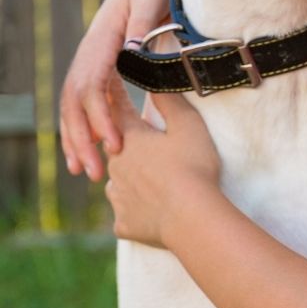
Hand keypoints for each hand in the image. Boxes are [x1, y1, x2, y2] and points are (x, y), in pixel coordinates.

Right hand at [60, 0, 175, 181]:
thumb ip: (143, 22)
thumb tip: (130, 51)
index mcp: (104, 39)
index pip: (93, 86)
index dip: (100, 118)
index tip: (114, 146)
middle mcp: (94, 50)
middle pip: (75, 101)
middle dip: (81, 138)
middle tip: (93, 174)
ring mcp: (97, 56)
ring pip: (76, 104)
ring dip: (78, 138)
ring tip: (84, 172)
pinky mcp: (106, 61)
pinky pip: (90, 98)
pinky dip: (87, 124)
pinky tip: (94, 147)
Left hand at [106, 93, 221, 247]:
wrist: (190, 216)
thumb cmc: (193, 166)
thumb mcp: (189, 125)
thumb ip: (170, 102)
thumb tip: (155, 83)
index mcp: (132, 140)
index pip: (119, 112)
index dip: (117, 98)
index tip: (112, 86)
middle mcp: (116, 167)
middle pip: (118, 151)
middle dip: (131, 147)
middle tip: (154, 149)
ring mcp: (118, 197)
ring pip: (119, 183)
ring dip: (132, 180)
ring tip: (156, 184)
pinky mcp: (123, 223)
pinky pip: (127, 213)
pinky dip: (138, 210)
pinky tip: (153, 211)